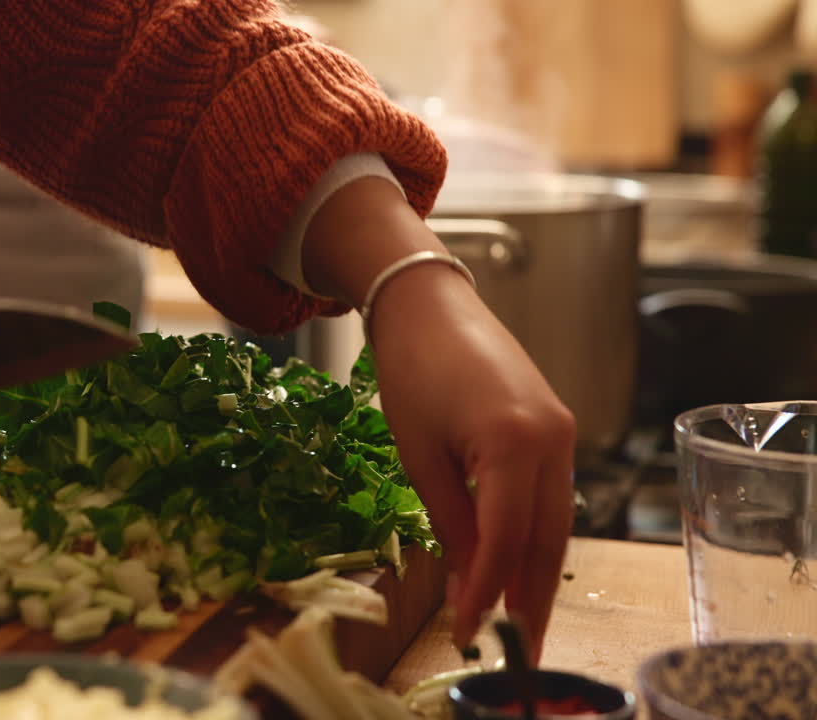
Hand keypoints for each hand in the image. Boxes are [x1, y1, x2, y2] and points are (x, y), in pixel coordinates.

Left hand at [302, 178, 574, 662]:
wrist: (428, 303)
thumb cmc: (412, 370)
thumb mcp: (420, 454)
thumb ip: (452, 519)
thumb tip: (471, 580)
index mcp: (512, 443)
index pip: (505, 540)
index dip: (487, 592)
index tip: (468, 631)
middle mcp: (552, 439)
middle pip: (547, 538)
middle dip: (531, 597)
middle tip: (519, 648)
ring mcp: (561, 430)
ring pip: (557, 519)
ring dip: (539, 570)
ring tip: (521, 618)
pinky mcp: (557, 424)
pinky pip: (552, 492)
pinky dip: (537, 532)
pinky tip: (521, 561)